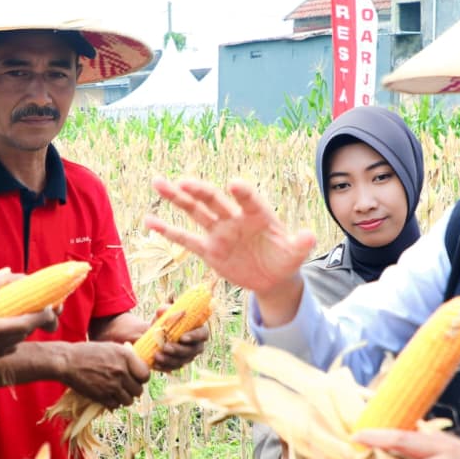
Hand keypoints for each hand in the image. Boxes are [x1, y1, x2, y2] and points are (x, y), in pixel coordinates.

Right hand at [0, 270, 57, 363]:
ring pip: (15, 342)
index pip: (26, 324)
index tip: (50, 304)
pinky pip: (4, 348)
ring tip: (18, 311)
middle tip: (41, 304)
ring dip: (20, 327)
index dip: (44, 315)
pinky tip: (0, 323)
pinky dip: (8, 335)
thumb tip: (12, 274)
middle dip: (35, 319)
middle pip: (24, 333)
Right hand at [60, 341, 151, 408]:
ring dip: (124, 397)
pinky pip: (116, 406)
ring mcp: (112, 386)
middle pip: (138, 390)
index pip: (146, 375)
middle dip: (133, 389)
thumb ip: (127, 357)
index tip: (136, 377)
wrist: (67, 362)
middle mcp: (121, 372)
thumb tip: (139, 367)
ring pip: (129, 401)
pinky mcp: (102, 397)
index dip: (142, 378)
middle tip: (125, 385)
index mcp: (126, 357)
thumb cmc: (88, 352)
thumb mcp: (111, 347)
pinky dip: (113, 403)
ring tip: (117, 391)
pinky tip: (108, 395)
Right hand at [144, 177, 315, 298]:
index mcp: (258, 215)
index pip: (249, 200)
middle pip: (214, 201)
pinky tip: (150, 220)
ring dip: (177, 198)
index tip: (233, 184)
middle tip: (185, 182)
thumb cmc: (285, 259)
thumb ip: (301, 244)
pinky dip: (168, 231)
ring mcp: (219, 233)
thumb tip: (309, 236)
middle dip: (200, 191)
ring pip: (195, 212)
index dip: (242, 193)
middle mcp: (235, 219)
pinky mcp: (209, 250)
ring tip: (159, 183)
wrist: (272, 276)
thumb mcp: (296, 254)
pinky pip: (186, 239)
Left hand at [148, 299, 209, 371]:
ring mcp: (188, 357)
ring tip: (157, 355)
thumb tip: (162, 310)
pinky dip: (164, 366)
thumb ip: (164, 310)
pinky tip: (155, 363)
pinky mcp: (178, 364)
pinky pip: (173, 368)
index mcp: (197, 330)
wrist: (154, 335)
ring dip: (169, 359)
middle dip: (178, 349)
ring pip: (182, 361)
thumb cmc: (164, 321)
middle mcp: (196, 345)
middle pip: (192, 350)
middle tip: (165, 347)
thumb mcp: (163, 313)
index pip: (203, 334)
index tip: (182, 337)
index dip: (195, 336)